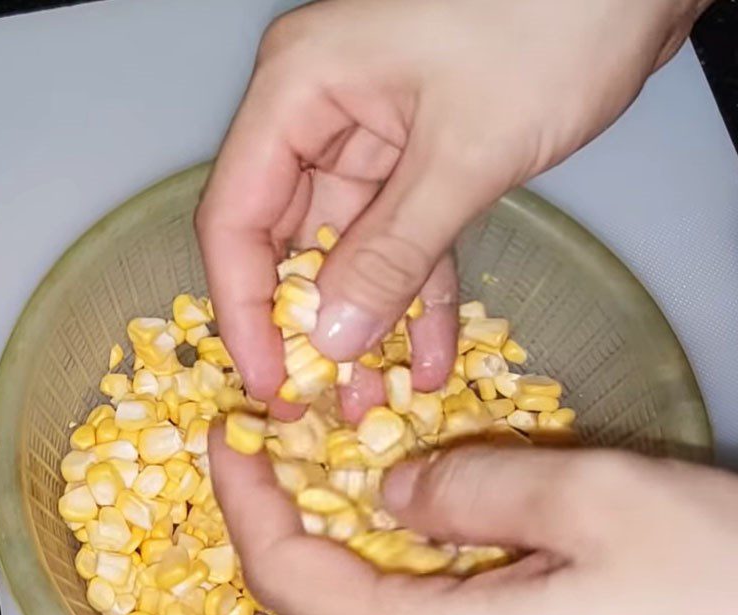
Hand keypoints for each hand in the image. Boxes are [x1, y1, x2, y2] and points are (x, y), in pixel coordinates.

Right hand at [196, 0, 705, 420]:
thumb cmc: (552, 22)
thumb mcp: (463, 153)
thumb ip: (391, 251)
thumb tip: (332, 341)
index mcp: (300, 89)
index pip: (237, 216)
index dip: (244, 309)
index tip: (268, 380)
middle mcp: (322, 113)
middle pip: (289, 240)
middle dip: (310, 328)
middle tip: (320, 403)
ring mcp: (374, 134)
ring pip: (352, 250)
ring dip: (368, 324)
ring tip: (376, 401)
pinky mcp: (424, 155)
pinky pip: (408, 239)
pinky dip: (419, 295)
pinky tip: (430, 358)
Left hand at [210, 427, 737, 614]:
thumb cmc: (728, 598)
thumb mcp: (594, 502)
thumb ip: (470, 489)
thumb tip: (393, 494)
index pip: (292, 580)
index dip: (246, 503)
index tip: (226, 438)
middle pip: (330, 614)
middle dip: (296, 525)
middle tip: (289, 448)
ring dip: (359, 558)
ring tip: (357, 483)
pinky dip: (412, 593)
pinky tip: (441, 550)